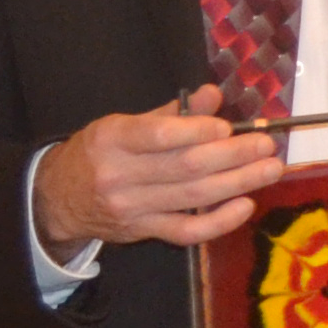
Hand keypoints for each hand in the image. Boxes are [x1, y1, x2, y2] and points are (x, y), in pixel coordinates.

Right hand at [32, 86, 279, 250]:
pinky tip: (245, 206)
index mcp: (113, 139)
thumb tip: (213, 95)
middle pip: (185, 168)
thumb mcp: (124, 123)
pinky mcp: (142, 233)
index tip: (228, 128)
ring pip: (192, 198)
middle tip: (267, 146)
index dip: (197, 131)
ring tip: (270, 170)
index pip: (158, 136)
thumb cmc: (99, 152)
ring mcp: (131, 208)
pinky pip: (186, 232)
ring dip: (238, 183)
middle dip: (233, 156)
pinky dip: (219, 222)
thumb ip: (171, 112)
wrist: (57, 199)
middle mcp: (120, 175)